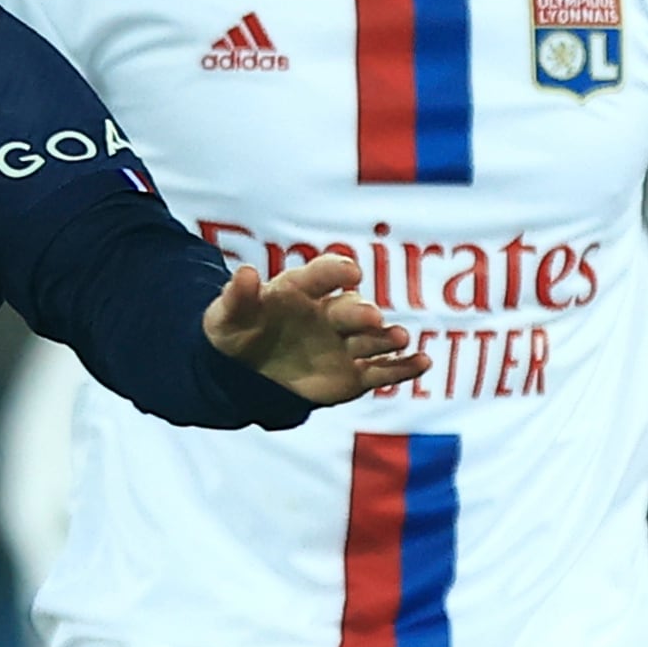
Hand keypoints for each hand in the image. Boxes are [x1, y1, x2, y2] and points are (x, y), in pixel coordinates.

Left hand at [206, 249, 420, 404]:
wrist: (242, 373)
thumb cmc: (236, 333)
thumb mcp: (226, 316)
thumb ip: (237, 296)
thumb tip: (245, 273)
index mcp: (301, 289)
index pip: (322, 275)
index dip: (336, 271)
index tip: (349, 271)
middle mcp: (330, 312)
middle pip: (351, 308)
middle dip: (361, 312)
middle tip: (370, 317)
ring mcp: (345, 343)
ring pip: (371, 338)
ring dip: (387, 338)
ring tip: (400, 339)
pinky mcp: (354, 374)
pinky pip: (382, 371)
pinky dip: (404, 367)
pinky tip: (422, 363)